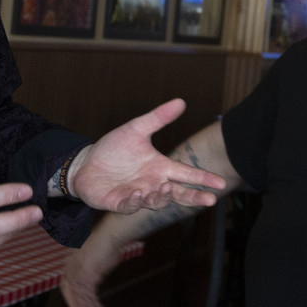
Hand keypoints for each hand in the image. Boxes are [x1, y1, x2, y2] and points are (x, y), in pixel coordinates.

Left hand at [59, 227, 126, 306]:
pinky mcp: (88, 273)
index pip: (67, 284)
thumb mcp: (97, 258)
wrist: (112, 234)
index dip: (72, 298)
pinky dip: (92, 304)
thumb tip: (95, 279)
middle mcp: (72, 266)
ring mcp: (79, 270)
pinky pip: (88, 294)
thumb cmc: (108, 243)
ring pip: (80, 295)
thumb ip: (93, 270)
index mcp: (71, 262)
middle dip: (78, 306)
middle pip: (71, 292)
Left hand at [66, 99, 226, 212]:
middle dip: (194, 197)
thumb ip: (158, 118)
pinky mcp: (120, 202)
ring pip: (157, 201)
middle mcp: (152, 184)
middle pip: (178, 193)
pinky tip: (139, 192)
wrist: (86, 163)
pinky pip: (131, 205)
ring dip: (162, 196)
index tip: (220, 183)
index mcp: (160, 167)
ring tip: (166, 187)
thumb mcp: (136, 129)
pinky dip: (136, 200)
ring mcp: (138, 195)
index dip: (203, 178)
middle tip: (210, 200)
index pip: (186, 173)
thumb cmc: (113, 149)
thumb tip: (181, 101)